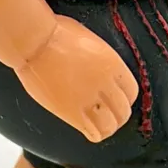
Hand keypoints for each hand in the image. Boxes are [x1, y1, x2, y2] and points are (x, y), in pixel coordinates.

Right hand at [17, 15, 138, 141]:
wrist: (35, 42)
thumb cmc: (56, 33)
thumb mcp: (89, 39)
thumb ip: (99, 57)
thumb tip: (99, 64)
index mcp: (113, 64)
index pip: (132, 91)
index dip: (125, 98)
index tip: (118, 99)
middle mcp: (106, 83)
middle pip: (124, 111)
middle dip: (118, 116)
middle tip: (110, 116)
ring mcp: (89, 99)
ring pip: (110, 126)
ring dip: (107, 127)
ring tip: (100, 126)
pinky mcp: (72, 112)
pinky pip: (92, 132)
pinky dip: (94, 134)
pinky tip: (89, 130)